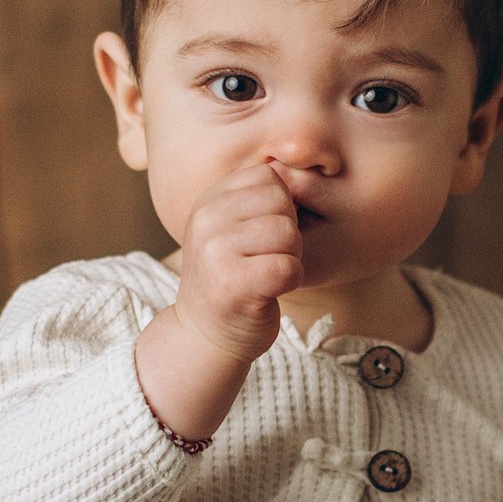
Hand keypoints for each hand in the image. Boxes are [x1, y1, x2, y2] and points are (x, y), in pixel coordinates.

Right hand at [171, 162, 304, 367]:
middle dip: (289, 231)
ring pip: (288, 234)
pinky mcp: (234, 284)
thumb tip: (298, 165)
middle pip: (283, 202)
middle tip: (267, 257)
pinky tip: (271, 290)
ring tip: (267, 273)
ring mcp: (216, 252)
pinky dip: (291, 281)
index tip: (263, 234)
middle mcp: (206, 220)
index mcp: (208, 200)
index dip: (281, 205)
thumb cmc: (230, 279)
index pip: (268, 176)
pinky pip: (289, 268)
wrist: (204, 336)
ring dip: (291, 257)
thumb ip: (255, 198)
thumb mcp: (231, 228)